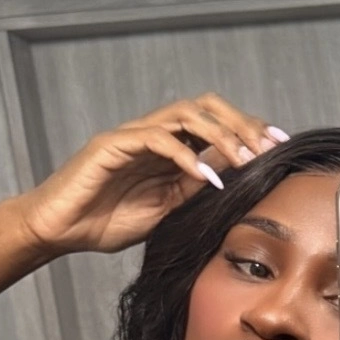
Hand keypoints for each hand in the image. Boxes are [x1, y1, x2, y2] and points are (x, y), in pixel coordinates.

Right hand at [15, 92, 288, 257]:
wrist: (60, 231)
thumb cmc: (106, 222)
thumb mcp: (165, 211)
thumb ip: (193, 192)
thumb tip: (234, 181)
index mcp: (168, 150)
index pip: (214, 125)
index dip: (248, 130)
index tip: (279, 146)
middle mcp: (153, 135)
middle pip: (205, 108)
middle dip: (241, 123)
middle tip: (267, 148)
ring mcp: (132, 136)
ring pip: (185, 115)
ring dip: (221, 135)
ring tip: (244, 159)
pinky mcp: (112, 145)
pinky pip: (157, 139)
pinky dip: (186, 156)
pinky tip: (206, 177)